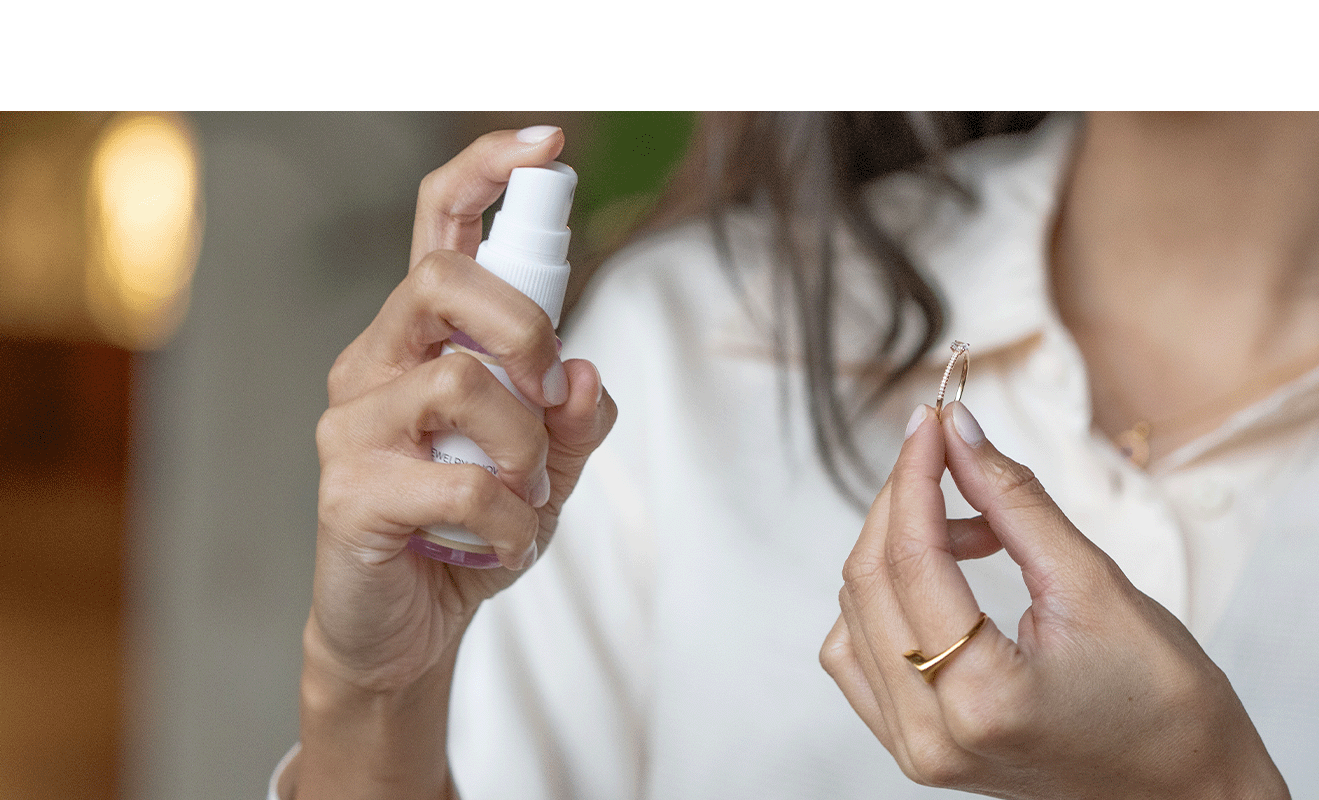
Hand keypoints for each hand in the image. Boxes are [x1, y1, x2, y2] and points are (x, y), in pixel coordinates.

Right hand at [293, 127, 616, 799]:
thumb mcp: (547, 469)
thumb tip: (586, 373)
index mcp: (422, 338)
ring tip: (526, 495)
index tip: (548, 144)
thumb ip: (575, 419)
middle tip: (548, 396)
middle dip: (526, 328)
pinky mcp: (348, 491)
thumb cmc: (470, 530)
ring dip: (526, 448)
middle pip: (444, 278)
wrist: (403, 630)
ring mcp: (351, 424)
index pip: (439, 227)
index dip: (487, 172)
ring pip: (461, 382)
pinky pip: (461, 482)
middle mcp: (375, 362)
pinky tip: (504, 544)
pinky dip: (512, 522)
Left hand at [820, 402, 1288, 799]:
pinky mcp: (918, 748)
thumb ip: (1013, 503)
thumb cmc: (1167, 705)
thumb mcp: (1094, 585)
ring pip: (856, 616)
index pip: (911, 559)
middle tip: (947, 449)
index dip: (916, 475)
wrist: (1187, 791)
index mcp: (980, 697)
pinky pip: (862, 657)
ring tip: (973, 530)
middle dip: (902, 501)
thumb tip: (961, 432)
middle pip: (869, 583)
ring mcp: (917, 750)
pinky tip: (942, 578)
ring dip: (896, 550)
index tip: (934, 421)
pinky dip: (888, 601)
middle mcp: (931, 735)